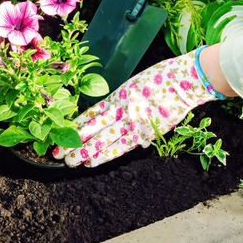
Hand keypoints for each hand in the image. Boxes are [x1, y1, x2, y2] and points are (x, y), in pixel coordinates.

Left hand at [53, 49, 219, 166]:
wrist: (184, 82)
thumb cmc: (161, 80)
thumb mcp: (133, 86)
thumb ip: (121, 102)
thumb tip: (110, 117)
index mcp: (117, 96)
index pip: (90, 113)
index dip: (75, 125)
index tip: (62, 132)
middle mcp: (122, 110)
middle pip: (92, 129)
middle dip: (74, 142)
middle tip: (58, 153)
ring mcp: (133, 123)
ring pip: (104, 141)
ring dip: (86, 153)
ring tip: (72, 161)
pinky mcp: (146, 133)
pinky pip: (122, 147)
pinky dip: (107, 155)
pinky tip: (93, 162)